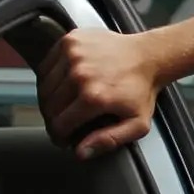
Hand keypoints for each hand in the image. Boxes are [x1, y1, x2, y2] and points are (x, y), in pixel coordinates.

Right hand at [38, 27, 167, 157]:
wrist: (149, 56)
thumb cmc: (142, 90)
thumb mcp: (136, 124)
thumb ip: (108, 140)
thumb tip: (81, 152)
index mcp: (94, 97)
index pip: (58, 124)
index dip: (59, 136)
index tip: (63, 138)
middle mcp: (79, 75)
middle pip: (49, 106)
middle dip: (54, 119)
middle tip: (63, 122)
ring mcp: (73, 55)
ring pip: (44, 86)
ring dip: (50, 99)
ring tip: (64, 104)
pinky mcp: (70, 41)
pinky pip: (46, 65)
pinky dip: (49, 77)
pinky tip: (63, 84)